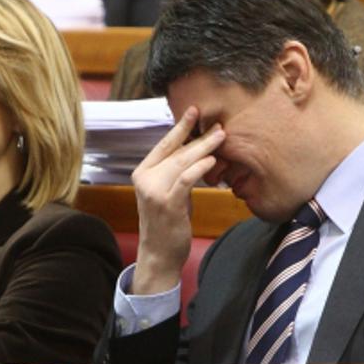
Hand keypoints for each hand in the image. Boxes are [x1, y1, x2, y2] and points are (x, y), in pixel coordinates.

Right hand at [130, 107, 224, 294]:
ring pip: (182, 162)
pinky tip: (212, 160)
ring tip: (221, 136)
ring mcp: (154, 191)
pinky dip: (199, 167)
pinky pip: (186, 179)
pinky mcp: (167, 203)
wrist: (158, 253)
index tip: (194, 110)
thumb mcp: (169, 192)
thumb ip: (177, 172)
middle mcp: (145, 178)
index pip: (164, 144)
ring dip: (204, 148)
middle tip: (218, 125)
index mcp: (143, 172)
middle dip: (199, 136)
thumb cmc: (168, 222)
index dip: (180, 127)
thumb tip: (199, 151)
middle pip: (176, 151)